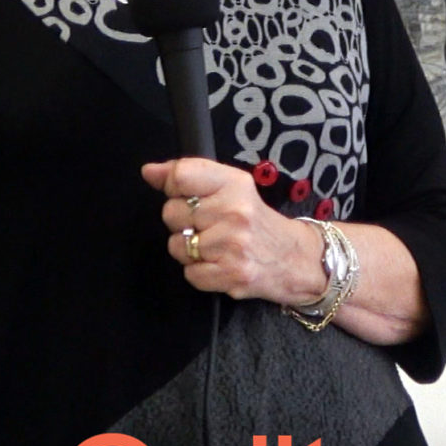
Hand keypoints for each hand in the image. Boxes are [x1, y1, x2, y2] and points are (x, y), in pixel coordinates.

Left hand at [143, 157, 329, 304]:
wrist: (295, 259)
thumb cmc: (257, 222)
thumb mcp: (231, 187)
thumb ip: (189, 176)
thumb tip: (149, 171)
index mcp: (234, 183)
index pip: (181, 175)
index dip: (172, 186)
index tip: (183, 194)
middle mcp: (234, 211)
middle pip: (172, 213)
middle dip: (184, 222)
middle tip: (211, 226)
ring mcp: (233, 244)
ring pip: (177, 246)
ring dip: (190, 250)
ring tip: (216, 247)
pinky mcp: (232, 274)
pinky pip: (190, 273)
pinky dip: (200, 273)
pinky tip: (219, 265)